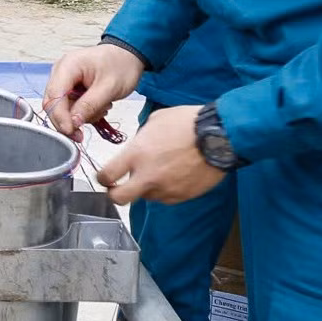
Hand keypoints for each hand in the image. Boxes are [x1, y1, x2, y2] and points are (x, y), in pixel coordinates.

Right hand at [41, 42, 144, 138]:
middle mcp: (60, 72)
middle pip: (53, 104)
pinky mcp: (70, 88)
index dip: (59, 116)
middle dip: (67, 121)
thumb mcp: (109, 87)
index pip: (54, 96)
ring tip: (102, 108)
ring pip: (61, 108)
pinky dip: (83, 113)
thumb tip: (73, 123)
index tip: (71, 131)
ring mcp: (64, 80)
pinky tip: (98, 107)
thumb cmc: (121, 65)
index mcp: (67, 66)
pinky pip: (69, 107)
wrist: (128, 56)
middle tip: (81, 135)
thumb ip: (90, 105)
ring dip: (79, 116)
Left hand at [94, 104, 225, 203]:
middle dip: (114, 194)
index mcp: (136, 154)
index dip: (102, 178)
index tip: (104, 176)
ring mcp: (166, 189)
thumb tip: (137, 148)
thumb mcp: (155, 122)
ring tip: (158, 172)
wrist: (219, 136)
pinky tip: (173, 175)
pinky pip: (166, 198)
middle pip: (119, 198)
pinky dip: (164, 190)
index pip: (107, 176)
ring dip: (145, 188)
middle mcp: (148, 176)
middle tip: (118, 187)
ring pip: (145, 197)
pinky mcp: (182, 196)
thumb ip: (140, 140)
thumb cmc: (187, 123)